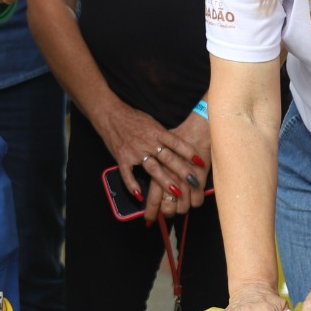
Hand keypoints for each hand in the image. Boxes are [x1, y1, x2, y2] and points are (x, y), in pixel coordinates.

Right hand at [91, 97, 202, 224]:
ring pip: (153, 168)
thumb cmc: (133, 118)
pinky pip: (128, 174)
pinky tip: (140, 196)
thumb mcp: (152, 122)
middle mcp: (147, 142)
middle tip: (194, 182)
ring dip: (165, 181)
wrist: (110, 114)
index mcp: (156, 132)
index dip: (189, 152)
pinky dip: (133, 186)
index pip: (176, 143)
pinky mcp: (122, 158)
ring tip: (176, 192)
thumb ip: (163, 135)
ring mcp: (134, 151)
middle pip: (168, 158)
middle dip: (182, 171)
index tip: (200, 162)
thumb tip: (177, 147)